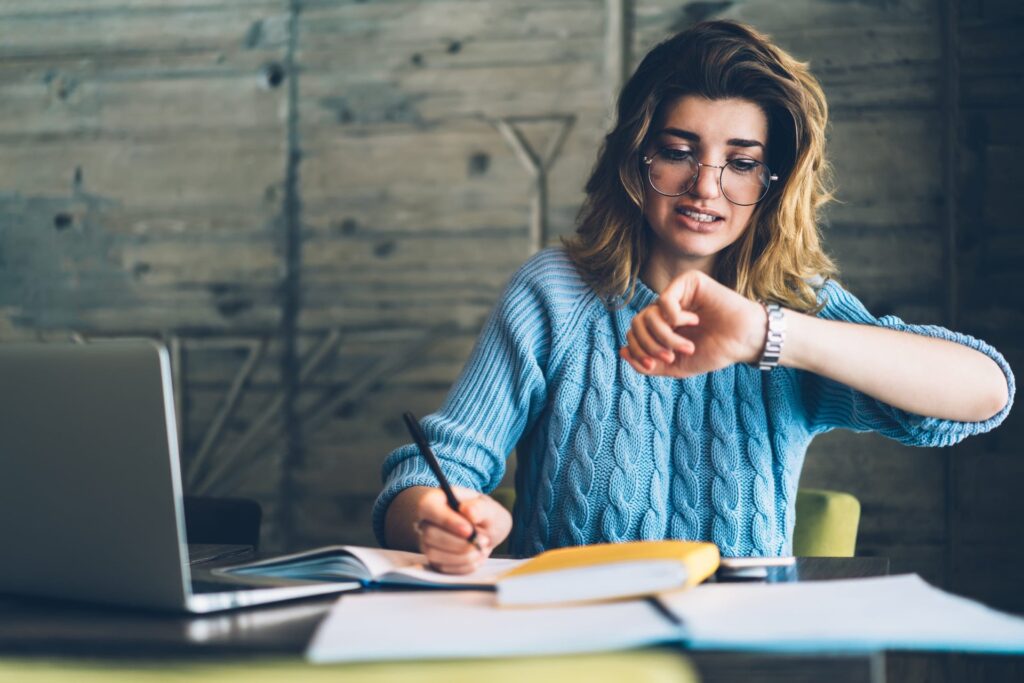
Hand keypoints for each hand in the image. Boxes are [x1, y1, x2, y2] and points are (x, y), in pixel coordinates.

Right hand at [413, 486, 511, 573]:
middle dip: (459, 543)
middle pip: (430, 534)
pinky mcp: (434, 560)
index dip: (447, 520)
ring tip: (481, 549)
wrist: (485, 531)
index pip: (428, 507)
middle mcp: (426, 521)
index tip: (469, 530)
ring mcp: (427, 542)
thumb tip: (468, 511)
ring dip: (462, 556)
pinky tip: (476, 557)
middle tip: (483, 541)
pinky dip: (463, 566)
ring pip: (434, 553)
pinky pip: (442, 568)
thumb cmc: (483, 515)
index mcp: (435, 499)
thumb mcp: (488, 507)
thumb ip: (480, 508)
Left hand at [620, 270, 767, 377]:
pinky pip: (664, 300)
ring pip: (648, 315)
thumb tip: (622, 352)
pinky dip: (675, 317)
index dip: (638, 351)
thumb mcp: (675, 367)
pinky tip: (694, 320)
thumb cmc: (714, 352)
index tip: (655, 365)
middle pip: (637, 324)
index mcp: (662, 326)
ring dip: (665, 336)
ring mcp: (677, 294)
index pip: (634, 334)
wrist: (743, 342)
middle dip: (650, 346)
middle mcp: (666, 308)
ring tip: (687, 345)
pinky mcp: (688, 282)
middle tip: (671, 356)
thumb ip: (649, 364)